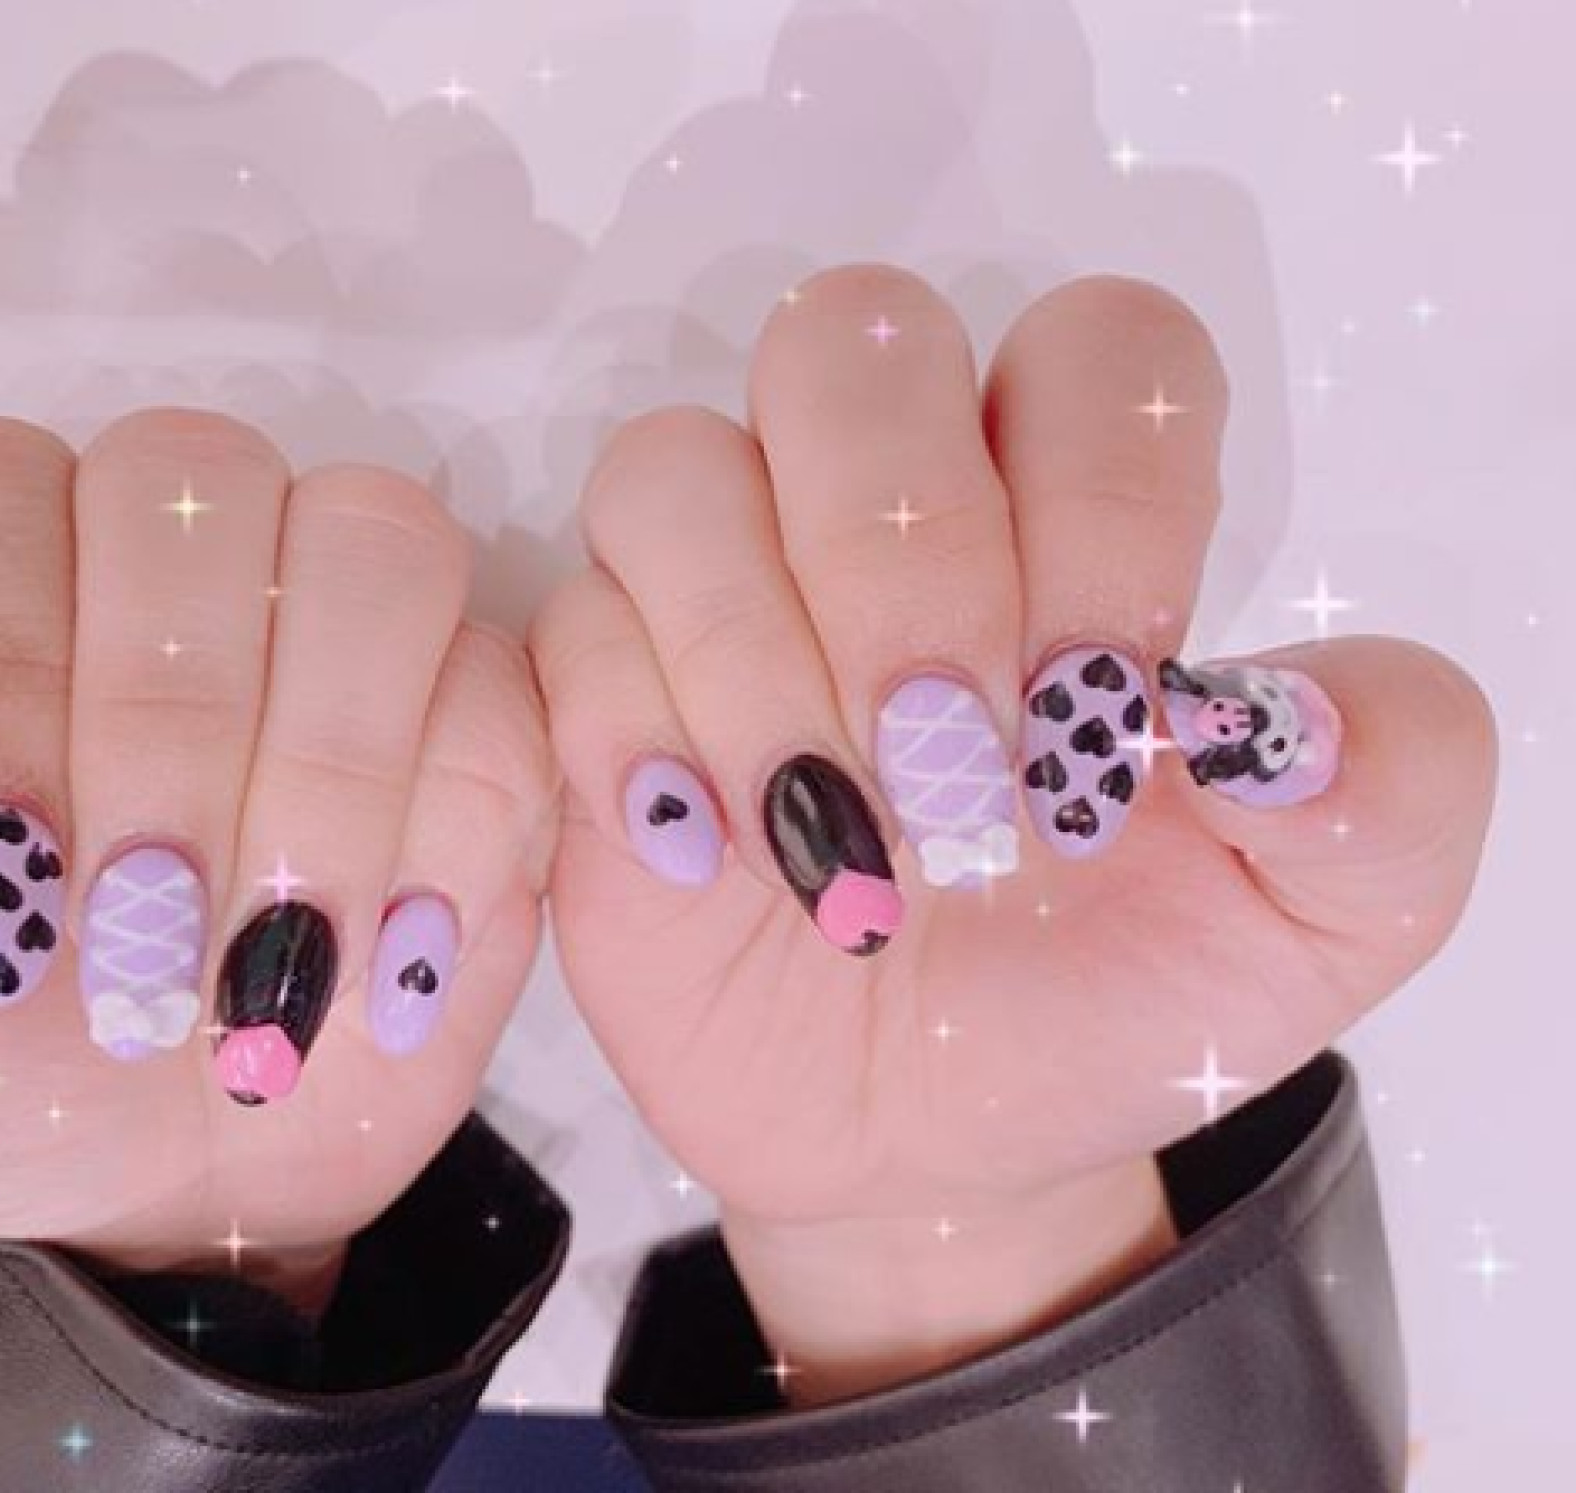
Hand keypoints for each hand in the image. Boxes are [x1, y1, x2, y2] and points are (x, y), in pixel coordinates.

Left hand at [0, 412, 553, 1301]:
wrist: (163, 1187)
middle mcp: (175, 565)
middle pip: (197, 480)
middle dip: (163, 727)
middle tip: (134, 937)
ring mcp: (343, 631)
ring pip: (375, 545)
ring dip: (325, 765)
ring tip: (272, 965)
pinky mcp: (483, 726)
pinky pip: (502, 696)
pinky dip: (447, 838)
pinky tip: (378, 974)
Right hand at [532, 269, 1494, 1401]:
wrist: (929, 1146)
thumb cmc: (1110, 999)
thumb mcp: (1314, 926)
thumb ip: (1387, 794)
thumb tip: (1293, 710)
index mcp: (1083, 521)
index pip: (1097, 352)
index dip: (1101, 499)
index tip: (1102, 711)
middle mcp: (889, 513)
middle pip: (848, 344)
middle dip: (897, 555)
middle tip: (948, 759)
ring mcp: (725, 588)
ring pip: (674, 465)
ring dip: (750, 653)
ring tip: (824, 837)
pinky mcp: (596, 690)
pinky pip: (569, 626)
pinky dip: (632, 734)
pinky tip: (708, 857)